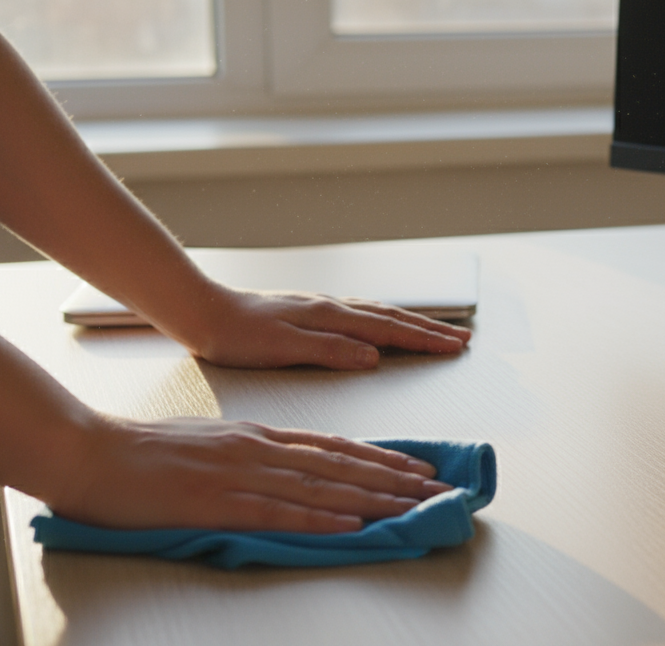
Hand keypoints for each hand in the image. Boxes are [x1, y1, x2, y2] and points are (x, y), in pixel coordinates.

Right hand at [49, 417, 453, 532]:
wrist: (90, 451)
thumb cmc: (144, 452)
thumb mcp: (211, 443)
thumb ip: (251, 454)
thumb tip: (286, 468)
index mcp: (258, 436)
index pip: (334, 447)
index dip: (379, 458)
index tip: (415, 468)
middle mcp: (260, 449)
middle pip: (342, 465)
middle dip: (394, 478)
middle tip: (436, 487)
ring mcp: (242, 474)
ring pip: (323, 488)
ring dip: (373, 498)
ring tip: (412, 505)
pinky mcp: (219, 502)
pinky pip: (280, 512)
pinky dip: (321, 519)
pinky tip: (351, 523)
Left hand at [171, 285, 471, 369]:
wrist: (202, 312)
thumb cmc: (236, 335)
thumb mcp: (282, 347)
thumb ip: (330, 350)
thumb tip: (373, 356)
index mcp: (330, 317)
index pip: (389, 329)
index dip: (425, 339)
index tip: (455, 347)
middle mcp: (332, 308)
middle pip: (393, 317)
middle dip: (430, 329)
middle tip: (462, 339)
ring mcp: (323, 308)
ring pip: (380, 313)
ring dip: (413, 323)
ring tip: (437, 331)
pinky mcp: (312, 313)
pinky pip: (363, 314)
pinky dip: (387, 319)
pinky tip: (386, 325)